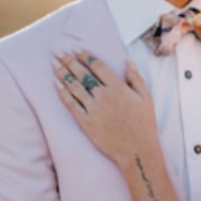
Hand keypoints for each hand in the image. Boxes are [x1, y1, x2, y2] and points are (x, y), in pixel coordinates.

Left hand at [53, 50, 156, 168]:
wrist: (137, 150)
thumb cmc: (144, 125)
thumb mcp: (146, 98)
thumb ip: (136, 78)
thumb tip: (127, 61)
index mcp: (118, 87)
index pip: (97, 66)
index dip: (85, 56)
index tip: (76, 49)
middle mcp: (103, 95)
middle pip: (82, 73)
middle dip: (68, 61)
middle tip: (58, 52)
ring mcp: (93, 109)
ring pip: (74, 86)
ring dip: (62, 73)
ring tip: (53, 64)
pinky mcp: (86, 122)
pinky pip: (71, 104)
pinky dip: (63, 93)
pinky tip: (56, 84)